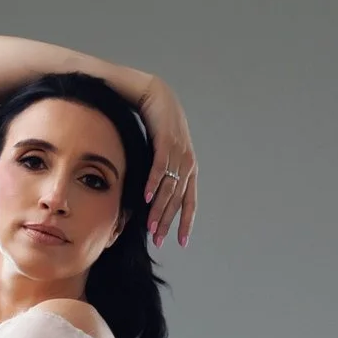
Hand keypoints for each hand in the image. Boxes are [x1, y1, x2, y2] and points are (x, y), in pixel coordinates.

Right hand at [137, 79, 196, 246]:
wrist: (155, 95)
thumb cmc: (157, 125)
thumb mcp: (163, 153)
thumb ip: (162, 173)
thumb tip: (152, 196)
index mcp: (189, 169)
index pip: (190, 202)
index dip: (186, 222)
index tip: (181, 242)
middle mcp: (187, 163)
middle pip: (177, 200)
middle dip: (167, 222)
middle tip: (158, 240)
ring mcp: (178, 152)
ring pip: (169, 187)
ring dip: (159, 209)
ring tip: (151, 227)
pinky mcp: (166, 141)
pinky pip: (160, 167)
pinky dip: (154, 184)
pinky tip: (148, 198)